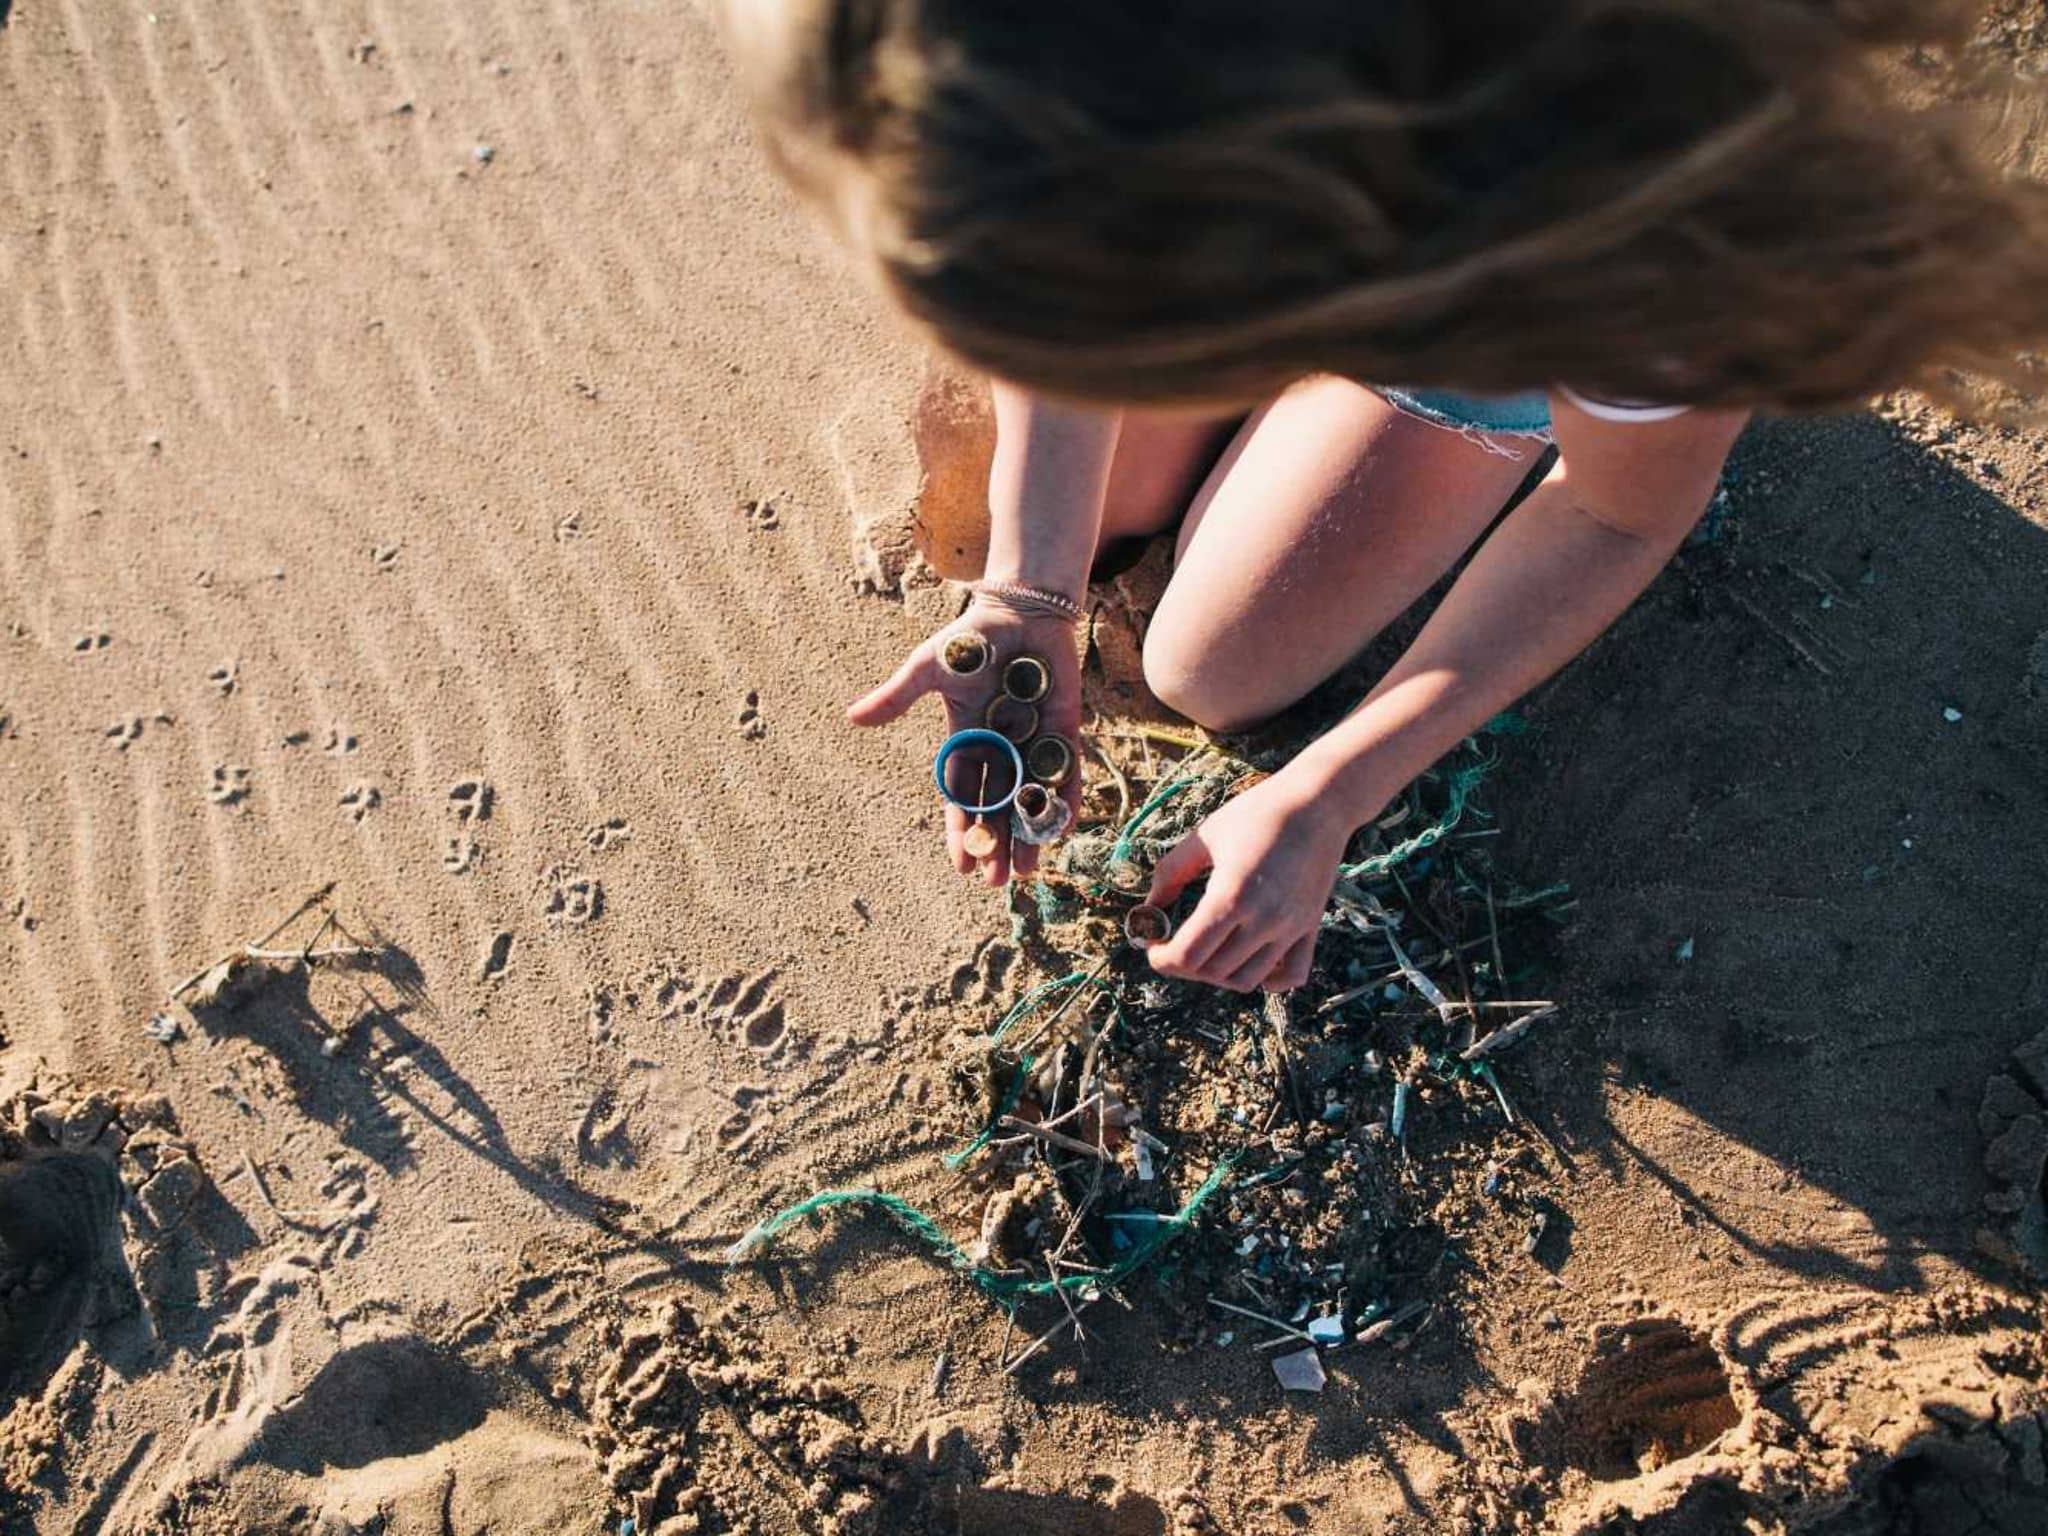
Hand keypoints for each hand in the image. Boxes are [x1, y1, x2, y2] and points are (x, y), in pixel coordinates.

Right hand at [847, 599, 1082, 886]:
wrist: (1018, 611)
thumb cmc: (970, 639)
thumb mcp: (928, 668)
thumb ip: (897, 697)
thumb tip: (853, 718)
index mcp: (966, 740)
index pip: (962, 796)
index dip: (961, 830)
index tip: (961, 865)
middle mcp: (1000, 749)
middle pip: (997, 807)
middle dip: (996, 844)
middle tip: (997, 881)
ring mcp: (1034, 742)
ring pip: (1031, 798)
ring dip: (1029, 834)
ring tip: (1028, 871)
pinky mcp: (1065, 731)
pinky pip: (1067, 771)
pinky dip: (1066, 797)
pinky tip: (1065, 826)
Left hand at [1143, 771, 1354, 992]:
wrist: (1319, 802)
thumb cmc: (1257, 812)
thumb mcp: (1205, 836)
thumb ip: (1171, 873)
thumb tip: (1149, 908)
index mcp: (1231, 896)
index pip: (1187, 955)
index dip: (1161, 958)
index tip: (1153, 946)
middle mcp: (1264, 919)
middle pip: (1212, 972)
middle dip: (1183, 966)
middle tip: (1173, 945)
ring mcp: (1291, 927)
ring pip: (1246, 980)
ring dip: (1217, 975)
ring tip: (1206, 952)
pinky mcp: (1310, 927)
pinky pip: (1291, 976)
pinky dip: (1267, 980)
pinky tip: (1248, 960)